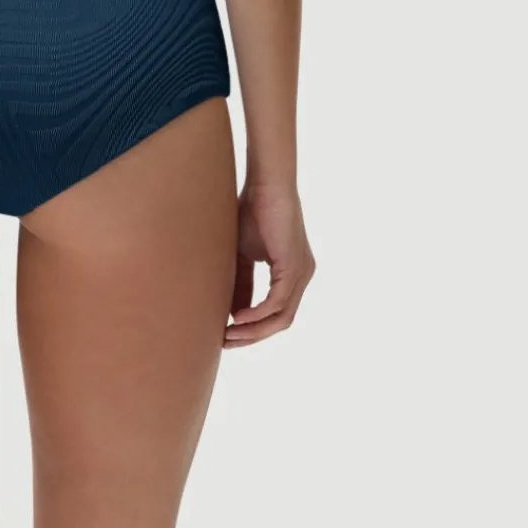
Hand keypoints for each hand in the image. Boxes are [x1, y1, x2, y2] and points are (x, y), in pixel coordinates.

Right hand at [226, 181, 314, 347]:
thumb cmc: (251, 212)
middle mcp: (302, 276)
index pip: (276, 313)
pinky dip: (257, 315)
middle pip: (280, 322)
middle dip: (252, 337)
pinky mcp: (295, 267)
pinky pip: (277, 303)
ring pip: (281, 318)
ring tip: (228, 335)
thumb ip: (240, 284)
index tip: (226, 335)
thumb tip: (231, 314)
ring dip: (253, 331)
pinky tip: (237, 318)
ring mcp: (302, 273)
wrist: (265, 184)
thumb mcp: (241, 256)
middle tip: (225, 343)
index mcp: (292, 273)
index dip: (252, 329)